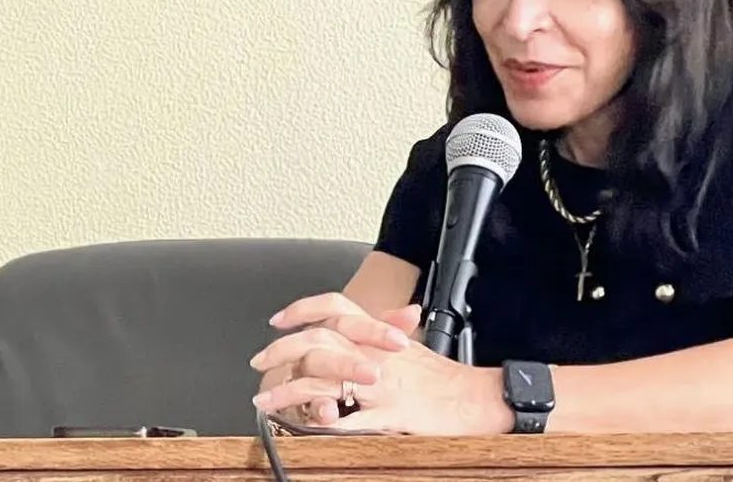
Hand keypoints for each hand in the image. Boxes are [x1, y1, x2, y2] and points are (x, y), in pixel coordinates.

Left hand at [251, 294, 513, 435]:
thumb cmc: (443, 376)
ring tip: (265, 399)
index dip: (303, 309)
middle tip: (260, 361)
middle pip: (318, 341)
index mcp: (378, 334)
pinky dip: (323, 422)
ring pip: (323, 380)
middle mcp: (374, 354)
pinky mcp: (385, 415)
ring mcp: (379, 385)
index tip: (279, 320)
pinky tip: (303, 426)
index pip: (336, 306)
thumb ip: (384, 331)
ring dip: (288, 391)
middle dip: (282, 351)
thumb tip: (369, 319)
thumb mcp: (411, 344)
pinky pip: (347, 419)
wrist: (472, 398)